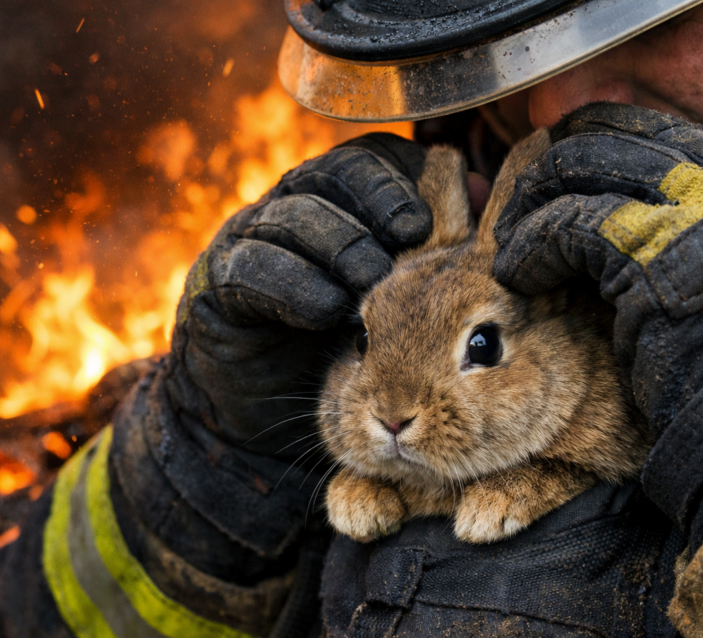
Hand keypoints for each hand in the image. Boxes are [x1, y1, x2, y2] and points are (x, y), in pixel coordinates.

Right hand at [169, 133, 431, 459]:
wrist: (266, 413)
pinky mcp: (221, 283)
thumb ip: (440, 247)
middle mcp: (296, 208)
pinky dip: (293, 286)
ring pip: (295, 214)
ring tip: (372, 283)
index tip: (427, 220)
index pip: (372, 159)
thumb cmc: (346, 350)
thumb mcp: (404, 301)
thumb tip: (482, 187)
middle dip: (376, 200)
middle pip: (335, 173)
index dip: (401, 179)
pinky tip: (326, 312)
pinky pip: (252, 269)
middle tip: (409, 236)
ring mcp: (253, 240)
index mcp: (342, 202)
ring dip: (340, 244)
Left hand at [493, 104, 702, 527]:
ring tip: (509, 245)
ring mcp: (690, 211)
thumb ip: (689, 229)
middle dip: (551, 170)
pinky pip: (565, 228)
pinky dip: (530, 250)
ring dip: (530, 209)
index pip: (654, 131)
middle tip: (518, 208)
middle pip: (610, 139)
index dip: (592, 141)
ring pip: (580, 172)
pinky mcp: (648, 251)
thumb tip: (614, 208)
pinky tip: (514, 275)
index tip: (555, 166)